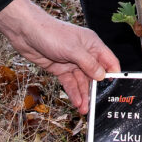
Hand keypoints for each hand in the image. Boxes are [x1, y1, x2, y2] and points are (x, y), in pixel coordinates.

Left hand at [0, 0, 119, 109]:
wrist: (25, 32)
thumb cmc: (50, 32)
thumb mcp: (73, 49)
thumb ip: (89, 63)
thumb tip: (102, 76)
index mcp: (92, 44)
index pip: (109, 61)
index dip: (113, 75)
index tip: (116, 90)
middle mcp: (84, 54)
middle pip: (95, 75)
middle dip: (96, 90)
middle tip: (97, 105)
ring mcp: (72, 62)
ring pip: (82, 82)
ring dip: (84, 95)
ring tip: (85, 109)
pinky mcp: (60, 69)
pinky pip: (70, 83)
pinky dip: (73, 92)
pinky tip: (77, 102)